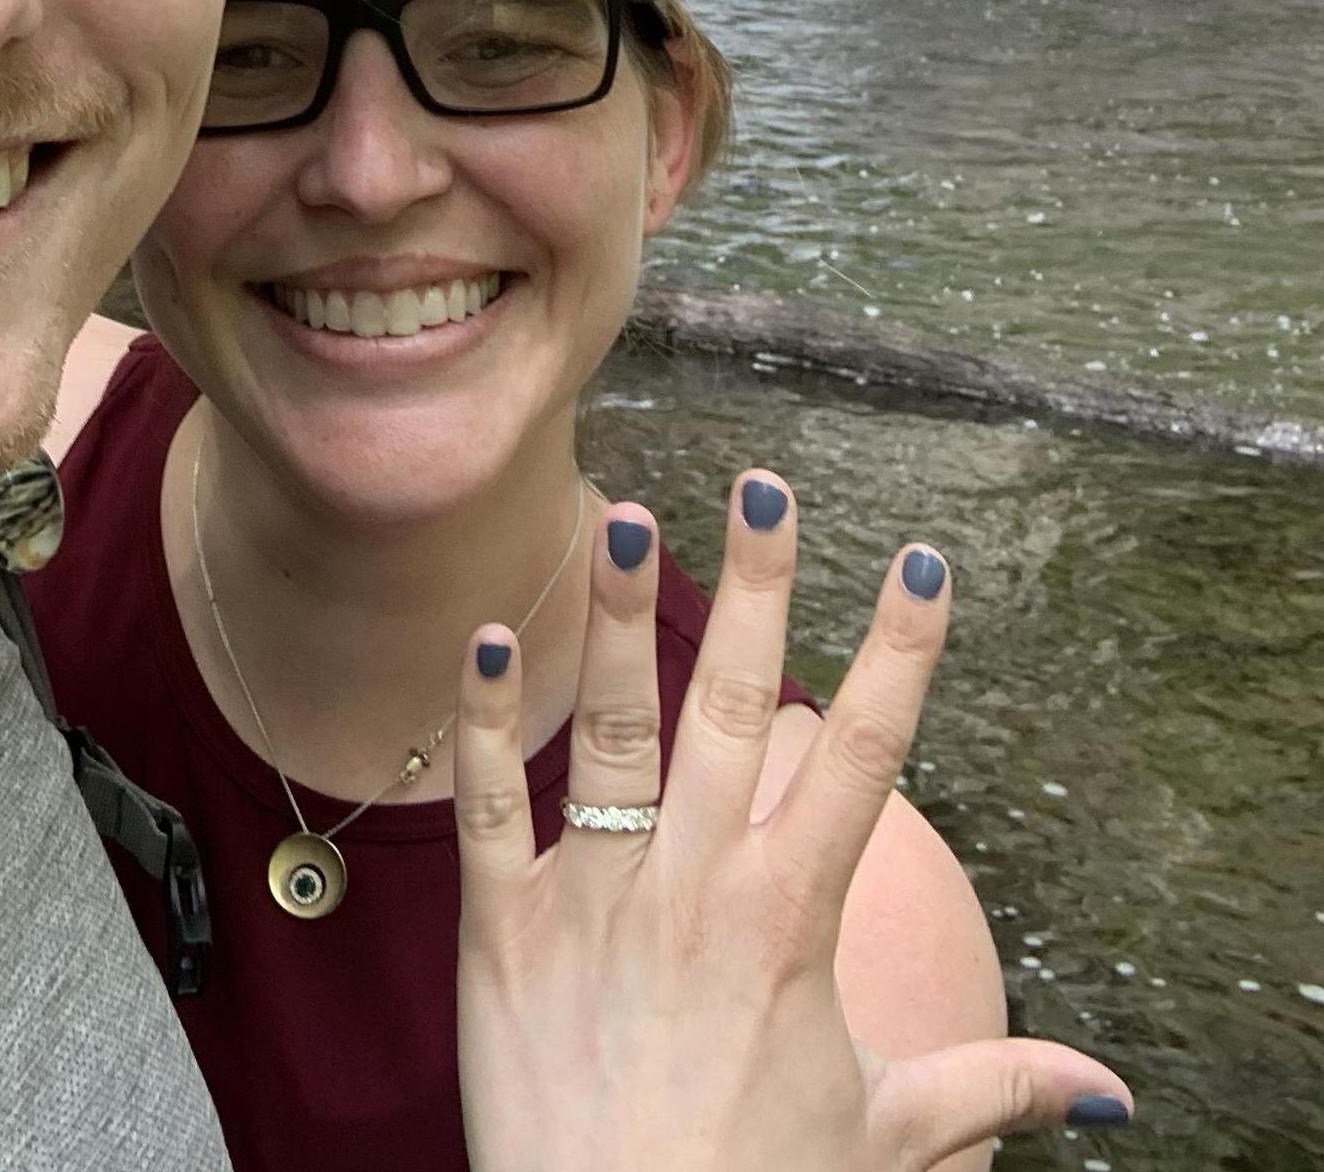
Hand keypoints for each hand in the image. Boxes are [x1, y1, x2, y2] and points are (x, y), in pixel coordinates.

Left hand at [454, 472, 1131, 1171]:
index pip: (865, 759)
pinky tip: (485, 636)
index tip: (921, 566)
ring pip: (614, 729)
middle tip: (766, 483)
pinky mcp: (503, 924)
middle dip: (758, 588)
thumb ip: (988, 1087)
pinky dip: (483, 720)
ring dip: (617, 617)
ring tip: (624, 518)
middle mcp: (697, 884)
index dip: (899, 656)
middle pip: (738, 706)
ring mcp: (595, 896)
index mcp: (792, 918)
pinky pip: (487, 805)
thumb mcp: (888, 1134)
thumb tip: (1106, 1089)